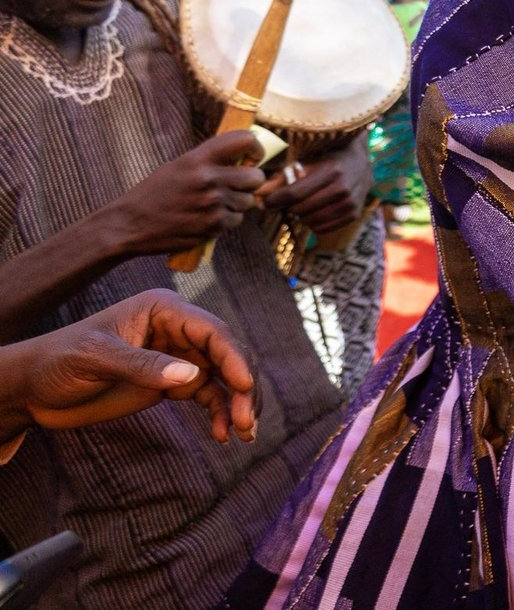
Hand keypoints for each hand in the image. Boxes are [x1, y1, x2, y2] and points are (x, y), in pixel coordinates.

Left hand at [6, 290, 255, 443]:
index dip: (233, 357)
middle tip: (247, 421)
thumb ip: (142, 365)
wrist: (35, 389)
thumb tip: (190, 377)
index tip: (244, 386)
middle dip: (242, 387)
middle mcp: (178, 330)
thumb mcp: (95, 358)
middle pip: (226, 355)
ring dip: (237, 403)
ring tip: (243, 432)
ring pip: (223, 378)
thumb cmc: (58, 361)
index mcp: (164, 310)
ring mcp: (177, 357)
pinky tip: (222, 435)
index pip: (211, 331)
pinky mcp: (172, 384)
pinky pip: (208, 396)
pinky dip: (220, 414)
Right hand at [108, 131, 266, 256]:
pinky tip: (206, 218)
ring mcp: (213, 203)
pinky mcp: (213, 225)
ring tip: (212, 204)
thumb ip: (210, 160)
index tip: (253, 157)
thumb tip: (244, 156)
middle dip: (249, 182)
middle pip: (255, 176)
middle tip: (236, 185)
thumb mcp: (179, 166)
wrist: (130, 224)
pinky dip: (226, 220)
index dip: (256, 148)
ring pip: (248, 201)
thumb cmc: (154, 193)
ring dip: (237, 203)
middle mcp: (208, 178)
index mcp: (198, 158)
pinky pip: (237, 220)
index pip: (245, 139)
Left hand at [258, 139, 372, 233]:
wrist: (361, 162)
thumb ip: (282, 176)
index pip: (295, 193)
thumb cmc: (327, 158)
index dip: (274, 200)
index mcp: (331, 170)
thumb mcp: (306, 160)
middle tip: (287, 199)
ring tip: (303, 203)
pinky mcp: (353, 214)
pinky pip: (322, 228)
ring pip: (310, 221)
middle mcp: (343, 188)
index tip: (265, 201)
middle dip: (288, 206)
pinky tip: (315, 209)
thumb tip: (258, 193)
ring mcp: (350, 203)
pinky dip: (313, 222)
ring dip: (301, 214)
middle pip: (300, 209)